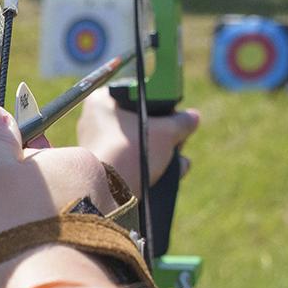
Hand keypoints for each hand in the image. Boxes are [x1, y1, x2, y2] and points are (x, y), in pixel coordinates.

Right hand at [0, 106, 117, 287]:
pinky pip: (60, 266)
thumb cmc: (9, 232)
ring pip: (52, 234)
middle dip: (15, 213)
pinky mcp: (100, 280)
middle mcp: (104, 198)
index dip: (0, 175)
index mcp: (80, 163)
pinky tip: (20, 286)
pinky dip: (40, 273)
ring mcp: (106, 242)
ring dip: (26, 245)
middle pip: (44, 197)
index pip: (34, 156)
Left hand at [76, 88, 199, 186]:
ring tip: (179, 163)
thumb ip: (181, 122)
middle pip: (139, 123)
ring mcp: (97, 147)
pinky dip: (150, 168)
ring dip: (162, 154)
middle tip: (179, 141)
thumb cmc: (130, 152)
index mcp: (101, 102)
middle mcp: (95, 123)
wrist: (109, 191)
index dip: (158, 104)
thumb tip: (192, 118)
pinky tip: (171, 175)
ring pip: (137, 146)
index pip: (135, 96)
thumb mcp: (165, 132)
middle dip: (164, 135)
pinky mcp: (103, 170)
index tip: (173, 114)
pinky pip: (130, 163)